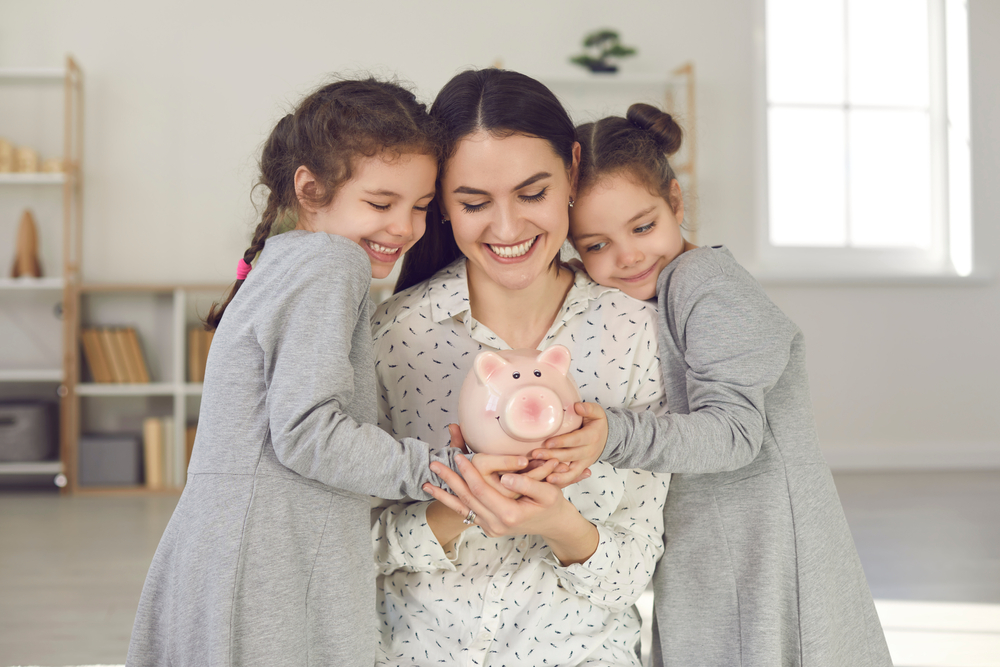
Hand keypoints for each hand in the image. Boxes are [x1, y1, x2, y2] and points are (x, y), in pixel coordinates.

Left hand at [425, 455, 598, 564]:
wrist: (554, 524)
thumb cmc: (552, 504)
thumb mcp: (547, 492)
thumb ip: (527, 484)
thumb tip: (505, 476)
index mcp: (510, 515)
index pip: (482, 490)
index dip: (469, 472)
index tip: (458, 456)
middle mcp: (496, 525)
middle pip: (467, 499)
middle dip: (450, 480)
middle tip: (435, 463)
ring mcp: (490, 528)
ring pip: (463, 508)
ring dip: (444, 494)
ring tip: (426, 483)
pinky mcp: (487, 527)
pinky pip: (466, 513)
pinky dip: (451, 503)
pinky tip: (438, 494)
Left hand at [530, 402, 607, 485]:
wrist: (609, 438)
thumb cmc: (598, 423)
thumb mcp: (598, 413)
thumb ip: (588, 409)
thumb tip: (577, 406)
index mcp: (591, 436)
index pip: (575, 440)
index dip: (561, 442)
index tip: (547, 442)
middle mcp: (589, 451)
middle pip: (569, 455)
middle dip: (551, 455)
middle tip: (535, 454)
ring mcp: (585, 462)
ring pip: (570, 469)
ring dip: (555, 472)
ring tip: (540, 471)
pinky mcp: (582, 468)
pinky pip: (572, 477)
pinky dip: (562, 480)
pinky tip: (548, 481)